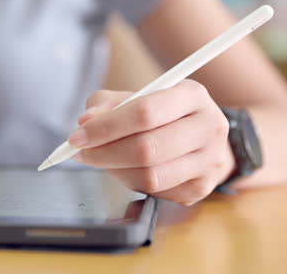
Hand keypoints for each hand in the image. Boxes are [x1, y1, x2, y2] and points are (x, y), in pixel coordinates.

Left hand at [71, 80, 233, 205]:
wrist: (202, 136)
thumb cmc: (163, 113)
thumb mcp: (137, 96)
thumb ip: (108, 104)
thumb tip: (85, 122)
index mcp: (192, 95)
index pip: (144, 113)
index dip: (106, 127)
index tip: (77, 136)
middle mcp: (208, 127)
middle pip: (147, 149)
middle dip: (104, 153)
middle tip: (81, 153)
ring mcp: (209, 161)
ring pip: (150, 176)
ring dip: (115, 170)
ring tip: (101, 159)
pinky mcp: (201, 187)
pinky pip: (155, 192)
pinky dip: (130, 182)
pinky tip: (124, 169)